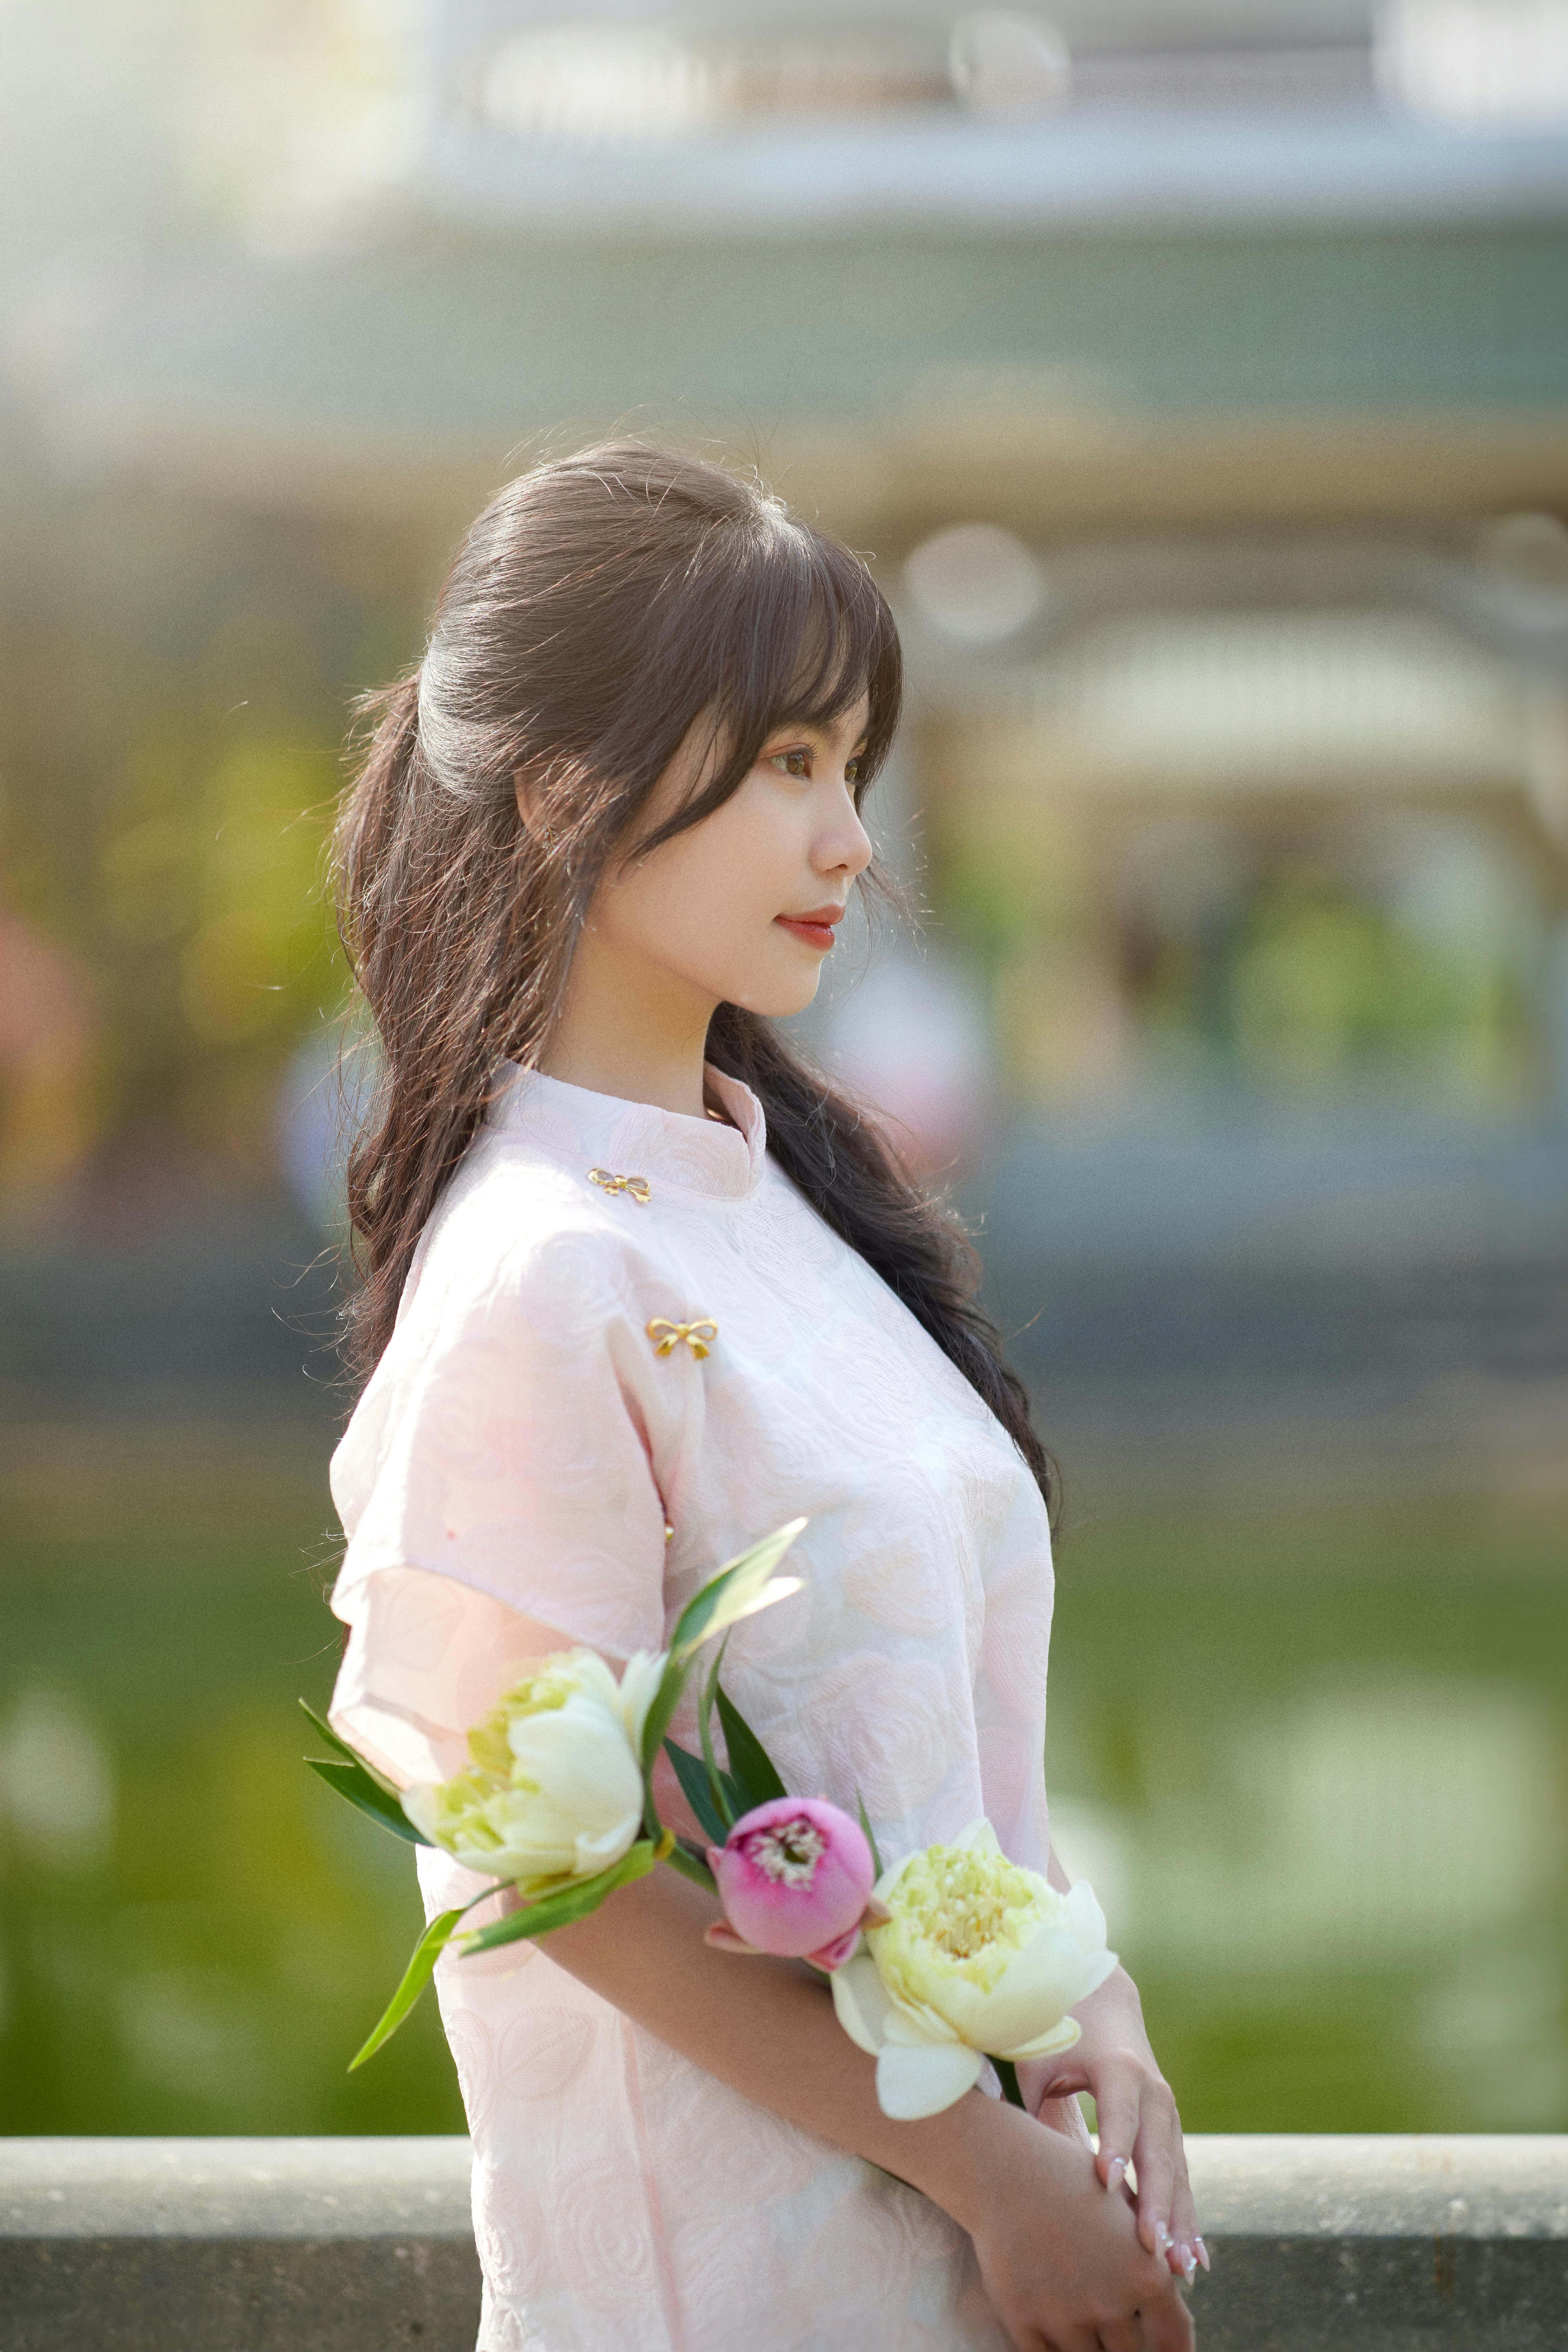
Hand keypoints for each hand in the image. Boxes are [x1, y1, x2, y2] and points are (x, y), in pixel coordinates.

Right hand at [957, 2099, 1193, 2351]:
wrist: (1004, 2168)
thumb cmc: (1071, 2179)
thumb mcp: (1125, 2208)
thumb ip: (1154, 2254)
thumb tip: (1179, 2285)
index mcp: (1146, 2275)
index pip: (1174, 2339)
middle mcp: (1111, 2303)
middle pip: (1127, 2351)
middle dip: (1121, 2338)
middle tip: (1105, 2315)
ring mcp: (1066, 2316)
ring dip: (1085, 2341)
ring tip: (1072, 2308)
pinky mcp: (1024, 2320)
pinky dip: (1051, 2345)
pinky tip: (1048, 2321)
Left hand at [1016, 1969, 1204, 2287]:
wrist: (1103, 2002)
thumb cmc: (1060, 2034)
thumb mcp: (1042, 2060)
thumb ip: (1038, 2108)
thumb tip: (1025, 2169)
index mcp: (1119, 2068)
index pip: (1119, 2110)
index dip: (1113, 2144)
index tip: (1106, 2183)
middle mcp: (1153, 2092)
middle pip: (1157, 2151)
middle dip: (1156, 2202)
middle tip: (1151, 2249)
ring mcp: (1168, 2114)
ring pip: (1177, 2174)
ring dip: (1180, 2222)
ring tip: (1181, 2271)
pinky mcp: (1171, 2133)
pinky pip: (1182, 2181)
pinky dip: (1188, 2220)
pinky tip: (1194, 2261)